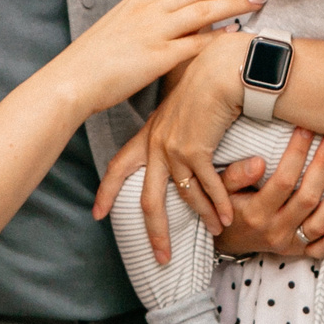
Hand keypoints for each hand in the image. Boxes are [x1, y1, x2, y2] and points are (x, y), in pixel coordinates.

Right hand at [41, 0, 265, 123]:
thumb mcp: (121, 28)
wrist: (70, 80)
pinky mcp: (156, 57)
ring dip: (234, 3)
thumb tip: (172, 24)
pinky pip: (195, 44)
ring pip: (203, 10)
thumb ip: (148, 22)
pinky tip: (236, 35)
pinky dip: (217, 37)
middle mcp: (150, 9)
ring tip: (259, 0)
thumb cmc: (93, 61)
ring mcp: (153, 31)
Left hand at [91, 32, 246, 258]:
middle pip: (149, 200)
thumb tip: (180, 130)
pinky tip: (227, 217)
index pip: (120, 166)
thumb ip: (176, 121)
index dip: (107, 191)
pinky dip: (220, 204)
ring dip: (204, 218)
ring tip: (216, 233)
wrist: (220, 66)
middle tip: (161, 258)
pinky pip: (209, 187)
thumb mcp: (182, 102)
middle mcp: (157, 144)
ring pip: (185, 198)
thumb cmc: (206, 78)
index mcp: (150, 133)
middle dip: (155, 232)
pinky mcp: (196, 150)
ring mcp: (175, 149)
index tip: (97, 214)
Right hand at [213, 129, 323, 262]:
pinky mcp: (294, 252)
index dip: (297, 154)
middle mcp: (274, 229)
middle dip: (322, 167)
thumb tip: (259, 162)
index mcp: (256, 212)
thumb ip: (237, 175)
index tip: (306, 129)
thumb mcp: (221, 188)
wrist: (222, 240)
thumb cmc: (224, 205)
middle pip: (306, 198)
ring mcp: (286, 243)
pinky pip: (315, 252)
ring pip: (318, 224)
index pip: (283, 180)